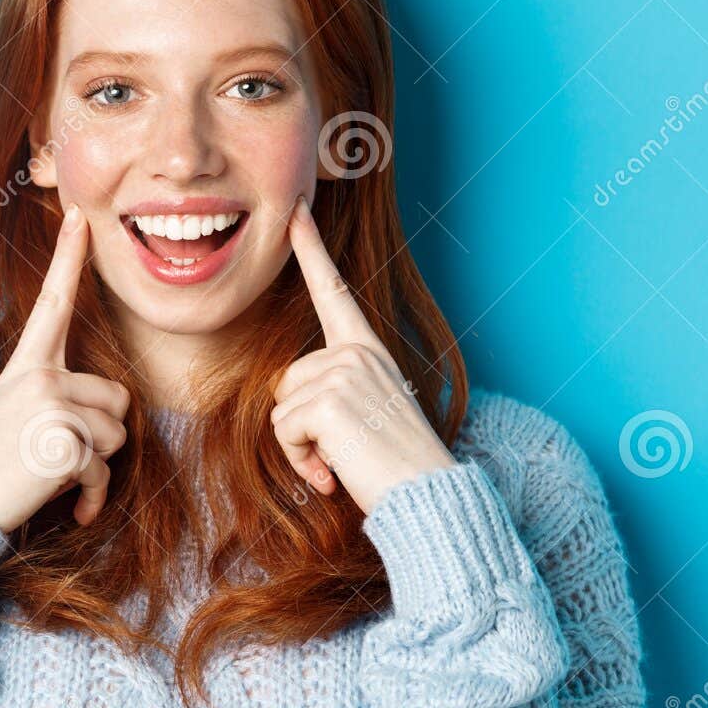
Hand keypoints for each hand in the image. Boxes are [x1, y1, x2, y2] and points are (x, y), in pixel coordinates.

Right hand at [0, 204, 130, 531]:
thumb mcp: (7, 419)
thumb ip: (51, 402)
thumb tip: (105, 418)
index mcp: (25, 366)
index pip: (52, 302)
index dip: (67, 257)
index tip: (76, 216)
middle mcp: (42, 377)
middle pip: (117, 398)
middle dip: (102, 434)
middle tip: (58, 456)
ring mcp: (52, 408)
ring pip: (117, 437)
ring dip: (95, 467)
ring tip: (50, 477)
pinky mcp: (63, 445)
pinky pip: (104, 472)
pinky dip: (93, 498)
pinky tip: (73, 511)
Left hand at [271, 196, 458, 513]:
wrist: (427, 498)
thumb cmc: (396, 467)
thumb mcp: (366, 416)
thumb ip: (333, 394)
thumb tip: (291, 408)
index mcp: (368, 350)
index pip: (334, 291)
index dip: (311, 249)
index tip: (296, 209)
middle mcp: (357, 352)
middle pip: (284, 380)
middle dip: (298, 425)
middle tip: (339, 452)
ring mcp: (344, 371)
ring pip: (281, 408)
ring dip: (300, 447)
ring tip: (342, 462)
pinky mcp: (329, 399)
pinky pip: (283, 430)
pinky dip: (300, 460)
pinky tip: (334, 474)